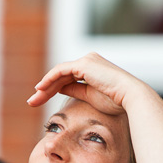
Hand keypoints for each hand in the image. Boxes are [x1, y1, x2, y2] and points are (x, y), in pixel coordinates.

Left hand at [27, 52, 154, 114]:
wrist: (130, 98)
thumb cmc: (117, 101)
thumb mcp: (90, 96)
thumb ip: (75, 90)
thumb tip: (60, 89)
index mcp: (93, 69)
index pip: (67, 78)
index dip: (52, 90)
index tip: (41, 101)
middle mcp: (89, 61)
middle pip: (60, 75)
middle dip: (44, 89)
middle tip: (32, 102)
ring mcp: (86, 61)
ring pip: (58, 73)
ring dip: (44, 87)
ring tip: (33, 99)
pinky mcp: (84, 65)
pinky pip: (60, 71)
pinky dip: (49, 79)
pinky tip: (40, 89)